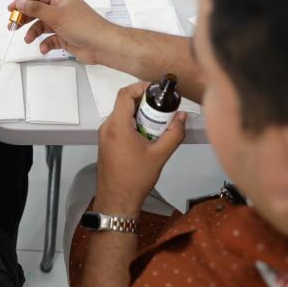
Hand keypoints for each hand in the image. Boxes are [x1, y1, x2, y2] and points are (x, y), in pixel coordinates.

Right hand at [9, 0, 118, 63]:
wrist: (102, 45)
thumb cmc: (83, 26)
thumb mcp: (56, 15)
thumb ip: (36, 9)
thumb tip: (20, 3)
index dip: (23, 0)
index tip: (11, 9)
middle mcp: (61, 9)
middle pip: (37, 10)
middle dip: (25, 18)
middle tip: (12, 25)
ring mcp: (63, 23)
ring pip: (42, 26)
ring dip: (33, 32)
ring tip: (28, 40)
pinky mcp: (65, 37)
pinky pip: (49, 39)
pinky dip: (45, 44)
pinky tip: (44, 49)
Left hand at [95, 82, 186, 216]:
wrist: (117, 199)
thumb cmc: (136, 178)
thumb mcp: (160, 154)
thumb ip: (174, 133)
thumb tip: (182, 116)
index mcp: (117, 125)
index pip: (125, 94)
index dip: (142, 87)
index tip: (159, 91)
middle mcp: (107, 126)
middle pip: (125, 103)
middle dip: (145, 102)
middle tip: (164, 108)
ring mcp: (105, 135)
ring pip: (123, 114)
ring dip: (141, 114)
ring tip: (159, 123)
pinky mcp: (107, 142)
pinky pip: (120, 125)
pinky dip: (134, 123)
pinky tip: (148, 135)